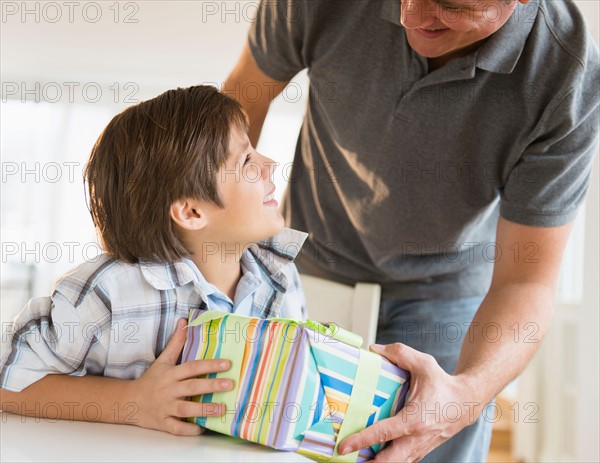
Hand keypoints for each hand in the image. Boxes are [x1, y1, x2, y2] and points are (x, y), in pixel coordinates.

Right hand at [132, 318, 233, 435]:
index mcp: (170, 374)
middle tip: (230, 384)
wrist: (129, 401)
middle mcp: (169, 390)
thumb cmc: (151, 379)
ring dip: (204, 410)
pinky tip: (203, 427)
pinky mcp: (162, 423)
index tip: (227, 364)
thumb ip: (175, 342)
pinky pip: (177, 428)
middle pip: (191, 388)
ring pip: (186, 410)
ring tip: (222, 408)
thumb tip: (185, 321)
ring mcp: (165, 408)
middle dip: (211, 386)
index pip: (192, 368)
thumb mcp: (162, 360)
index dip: (209, 365)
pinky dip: (189, 430)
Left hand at [338, 343, 485, 461]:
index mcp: (414, 419)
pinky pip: (404, 461)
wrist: (466, 401)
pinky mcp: (422, 450)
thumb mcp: (423, 363)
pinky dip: (390, 461)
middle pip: (389, 461)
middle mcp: (417, 438)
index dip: (361, 440)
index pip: (383, 433)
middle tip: (348, 460)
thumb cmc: (443, 383)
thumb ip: (399, 353)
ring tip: (358, 461)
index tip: (343, 446)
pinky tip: (375, 458)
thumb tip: (374, 349)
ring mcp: (420, 447)